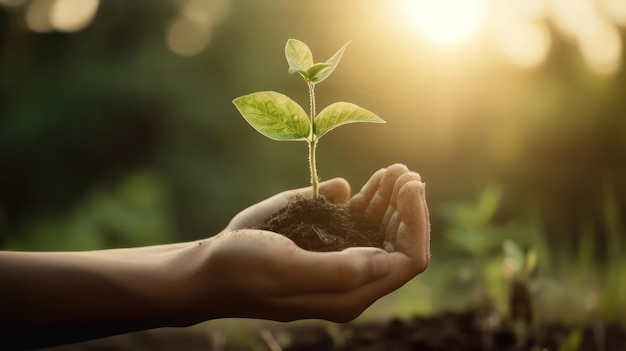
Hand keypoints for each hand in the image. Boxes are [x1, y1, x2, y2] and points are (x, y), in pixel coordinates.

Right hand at [187, 164, 429, 322]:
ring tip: (396, 170)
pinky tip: (376, 179)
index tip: (410, 185)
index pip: (405, 261)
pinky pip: (360, 222)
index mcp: (349, 293)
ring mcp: (339, 260)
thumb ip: (338, 270)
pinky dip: (372, 198)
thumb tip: (385, 258)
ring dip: (393, 199)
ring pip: (383, 231)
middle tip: (405, 173)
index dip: (416, 223)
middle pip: (399, 242)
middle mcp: (351, 280)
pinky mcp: (324, 243)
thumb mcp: (287, 268)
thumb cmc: (244, 269)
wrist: (210, 268)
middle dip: (407, 206)